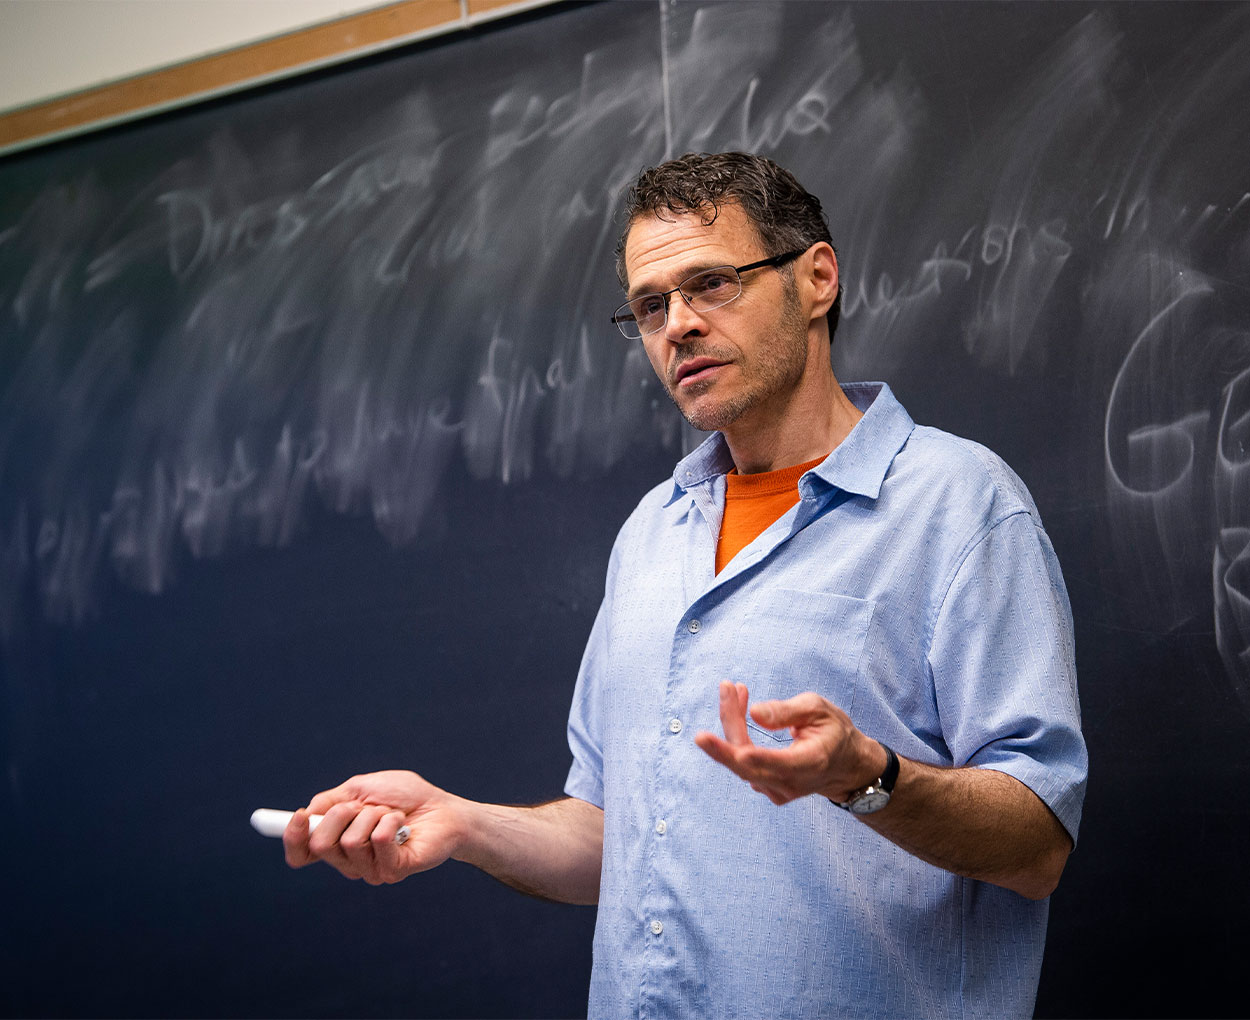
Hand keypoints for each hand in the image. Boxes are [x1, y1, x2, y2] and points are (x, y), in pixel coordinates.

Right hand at [282, 769, 465, 884]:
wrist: (444, 808)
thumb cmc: (405, 797)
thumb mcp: (361, 789)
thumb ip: (329, 802)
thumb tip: (305, 815)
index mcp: (338, 841)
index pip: (301, 853)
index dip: (293, 838)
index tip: (299, 816)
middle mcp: (350, 861)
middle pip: (321, 844)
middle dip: (343, 814)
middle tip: (367, 807)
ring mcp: (370, 869)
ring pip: (350, 841)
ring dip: (373, 815)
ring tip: (392, 815)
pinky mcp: (392, 872)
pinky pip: (378, 841)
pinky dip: (390, 821)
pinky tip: (403, 824)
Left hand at [693, 681, 886, 805]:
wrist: (845, 765)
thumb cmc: (833, 731)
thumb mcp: (817, 710)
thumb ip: (786, 711)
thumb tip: (754, 712)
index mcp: (812, 762)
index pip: (782, 765)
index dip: (760, 759)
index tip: (740, 753)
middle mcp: (793, 782)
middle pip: (749, 769)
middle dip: (722, 748)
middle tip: (700, 733)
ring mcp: (778, 791)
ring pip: (741, 763)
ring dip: (730, 724)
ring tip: (730, 690)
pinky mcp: (766, 788)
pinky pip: (742, 763)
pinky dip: (734, 734)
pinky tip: (735, 707)